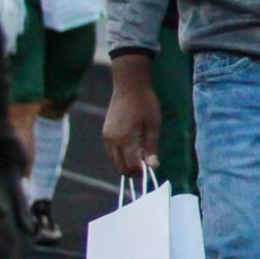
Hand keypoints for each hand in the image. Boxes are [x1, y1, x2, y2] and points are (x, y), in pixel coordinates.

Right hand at [102, 55, 161, 175]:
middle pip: (121, 167)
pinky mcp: (105, 134)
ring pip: (115, 161)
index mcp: (125, 138)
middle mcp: (112, 140)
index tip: (152, 169)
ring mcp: (107, 137)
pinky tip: (134, 149)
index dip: (142, 171)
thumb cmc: (145, 104)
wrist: (129, 87)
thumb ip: (152, 147)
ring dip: (127, 164)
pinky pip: (112, 152)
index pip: (132, 165)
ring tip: (143, 156)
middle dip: (134, 171)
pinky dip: (122, 156)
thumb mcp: (153, 125)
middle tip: (148, 167)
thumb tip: (154, 166)